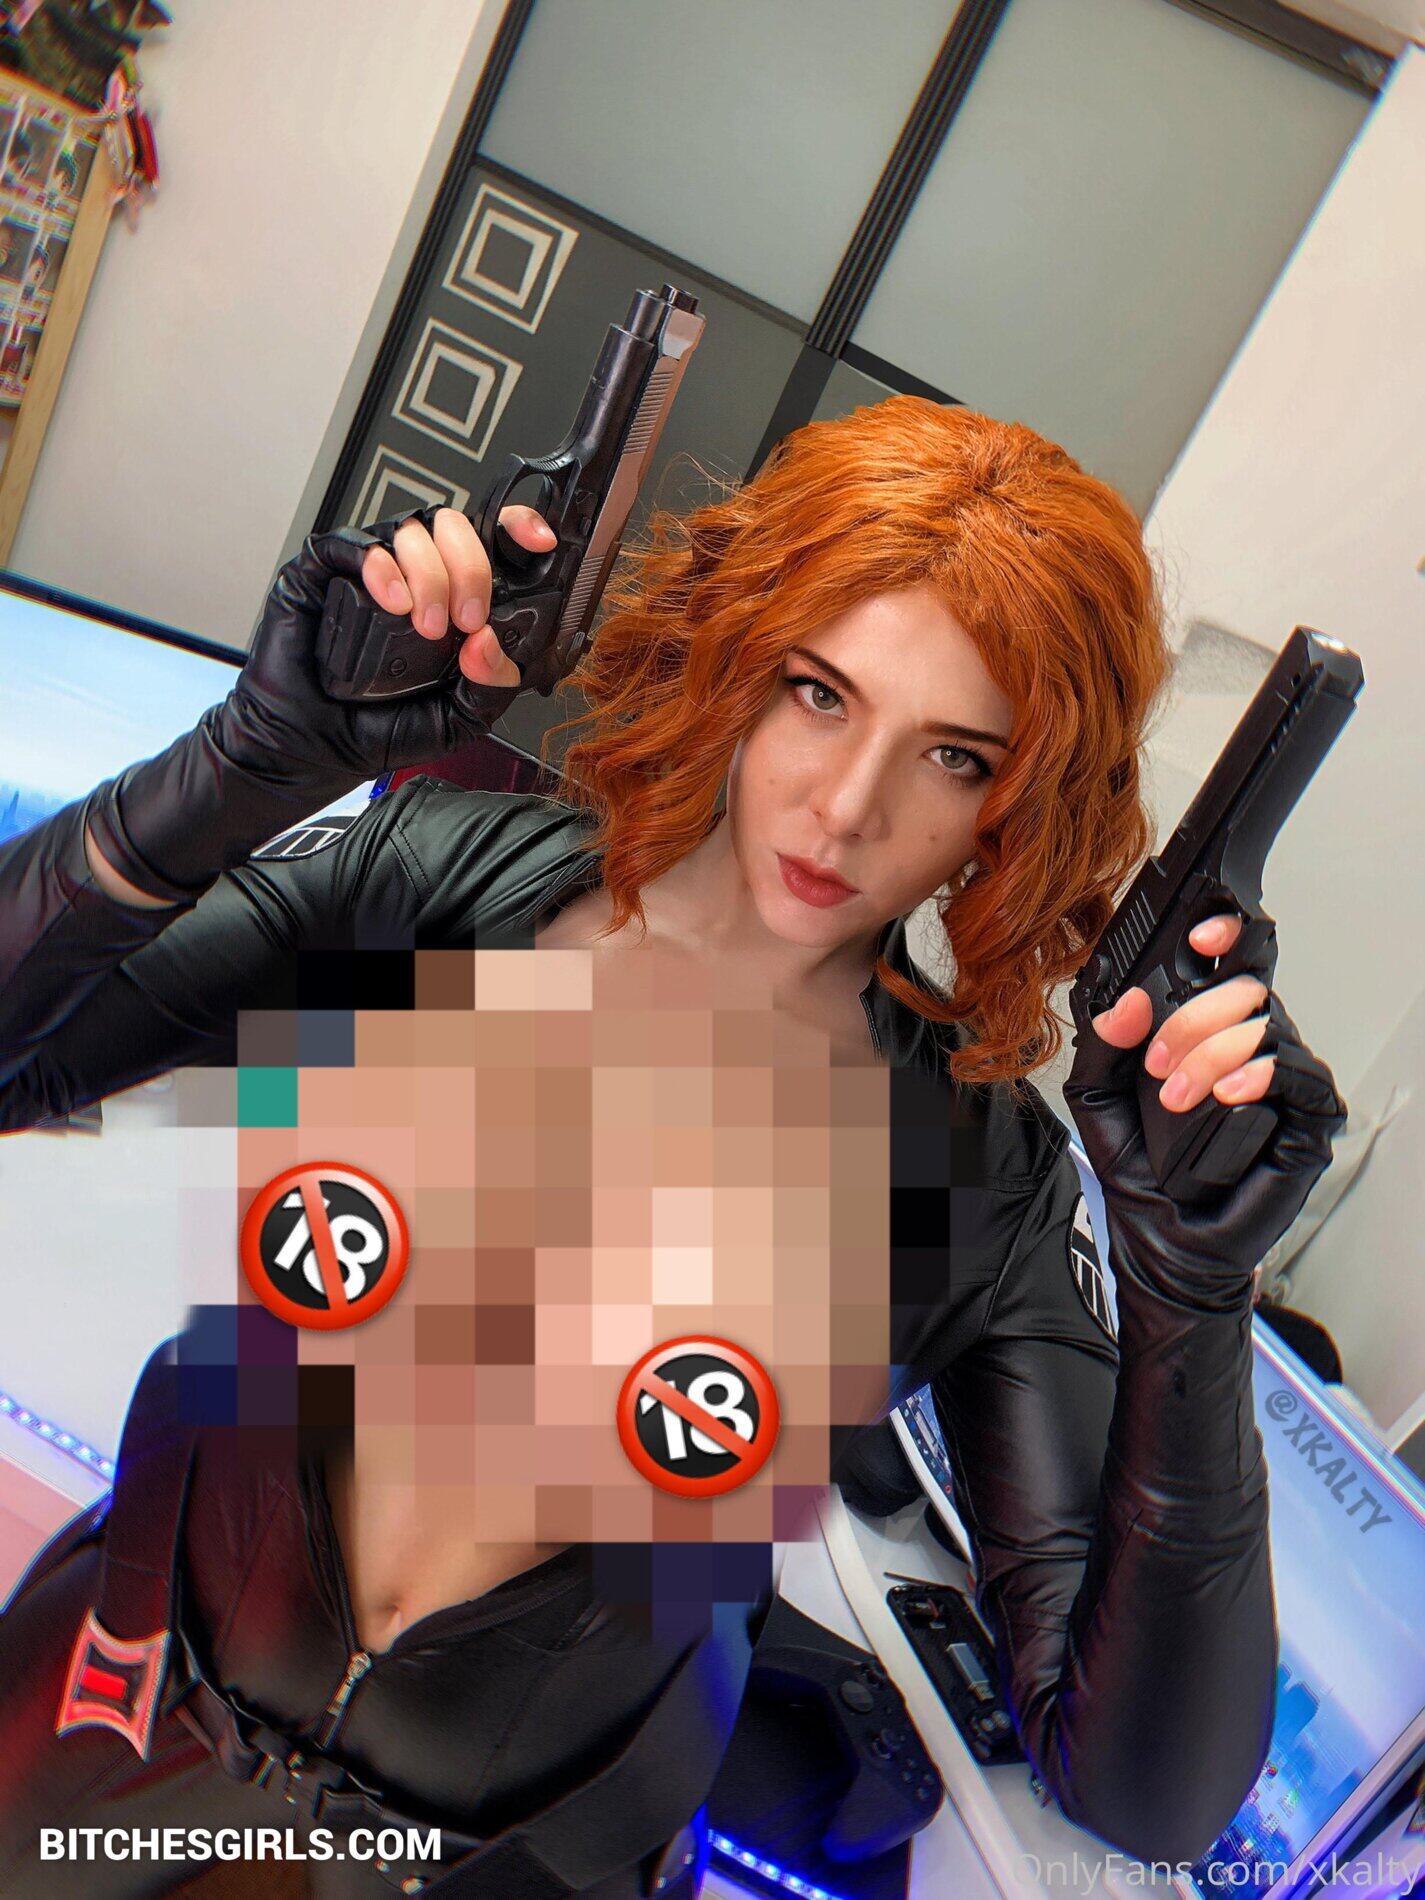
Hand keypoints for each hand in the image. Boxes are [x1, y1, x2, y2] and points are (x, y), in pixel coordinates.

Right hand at [217, 501, 557, 796]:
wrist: (313, 746)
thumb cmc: (376, 728)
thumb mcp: (456, 721)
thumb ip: (490, 687)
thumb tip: (492, 642)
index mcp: (454, 599)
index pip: (492, 543)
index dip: (518, 528)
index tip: (540, 541)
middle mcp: (415, 575)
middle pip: (455, 527)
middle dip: (472, 567)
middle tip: (467, 618)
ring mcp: (371, 569)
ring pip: (412, 530)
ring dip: (431, 574)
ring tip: (424, 627)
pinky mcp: (323, 571)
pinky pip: (357, 544)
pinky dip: (382, 569)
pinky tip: (393, 604)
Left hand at [1064, 915, 1343, 1307]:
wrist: (1163, 1240)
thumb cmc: (1140, 1173)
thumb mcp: (1096, 1100)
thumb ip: (1101, 1045)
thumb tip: (1125, 1003)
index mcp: (1208, 1031)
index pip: (1229, 966)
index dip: (1224, 935)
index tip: (1198, 935)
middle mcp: (1250, 1048)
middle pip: (1246, 988)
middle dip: (1196, 1015)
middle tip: (1160, 1061)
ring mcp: (1283, 1081)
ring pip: (1267, 1026)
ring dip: (1213, 1053)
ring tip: (1178, 1095)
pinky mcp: (1309, 1119)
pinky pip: (1300, 1073)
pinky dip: (1260, 1073)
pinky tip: (1230, 1094)